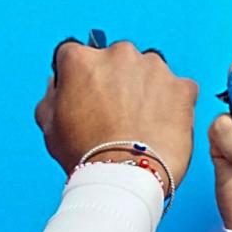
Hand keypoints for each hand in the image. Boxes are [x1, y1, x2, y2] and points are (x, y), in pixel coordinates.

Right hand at [36, 40, 198, 185]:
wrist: (125, 177)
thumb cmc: (85, 154)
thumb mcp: (49, 125)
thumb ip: (51, 95)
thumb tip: (57, 82)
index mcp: (81, 59)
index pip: (76, 56)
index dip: (80, 79)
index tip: (87, 97)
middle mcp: (119, 54)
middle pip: (116, 60)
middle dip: (116, 81)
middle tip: (115, 114)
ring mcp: (154, 68)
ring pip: (149, 72)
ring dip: (145, 89)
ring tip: (140, 123)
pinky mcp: (182, 86)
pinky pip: (178, 89)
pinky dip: (173, 103)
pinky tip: (161, 126)